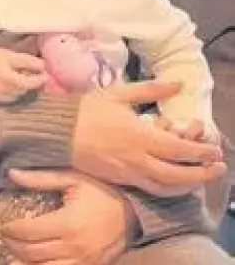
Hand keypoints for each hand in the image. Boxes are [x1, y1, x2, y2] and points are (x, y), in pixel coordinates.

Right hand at [0, 49, 47, 102]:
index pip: (29, 74)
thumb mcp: (6, 54)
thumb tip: (43, 65)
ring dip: (24, 86)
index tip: (45, 71)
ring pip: (20, 92)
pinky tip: (11, 85)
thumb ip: (25, 60)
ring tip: (21, 78)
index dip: (40, 73)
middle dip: (33, 81)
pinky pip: (12, 97)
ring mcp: (0, 92)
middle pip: (25, 85)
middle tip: (37, 75)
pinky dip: (15, 91)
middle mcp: (4, 82)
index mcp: (7, 68)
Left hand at [2, 169, 131, 264]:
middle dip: (13, 246)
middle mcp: (74, 247)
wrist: (135, 212)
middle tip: (6, 238)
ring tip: (13, 255)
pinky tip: (33, 263)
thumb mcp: (73, 178)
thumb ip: (41, 178)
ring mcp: (83, 261)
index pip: (27, 232)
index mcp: (68, 223)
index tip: (3, 226)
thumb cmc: (102, 192)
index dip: (10, 230)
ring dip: (24, 263)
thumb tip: (11, 173)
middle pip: (31, 253)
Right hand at [72, 81, 225, 196]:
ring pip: (164, 188)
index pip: (179, 149)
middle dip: (202, 174)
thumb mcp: (118, 93)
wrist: (56, 132)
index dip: (201, 152)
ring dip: (187, 185)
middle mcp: (136, 159)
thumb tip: (178, 83)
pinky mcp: (118, 180)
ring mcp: (126, 173)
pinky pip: (148, 189)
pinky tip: (174, 182)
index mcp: (139, 136)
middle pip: (177, 175)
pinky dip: (167, 189)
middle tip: (218, 168)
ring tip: (200, 178)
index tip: (215, 149)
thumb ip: (151, 89)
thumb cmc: (87, 109)